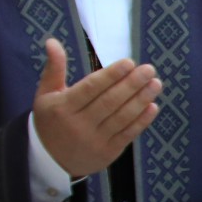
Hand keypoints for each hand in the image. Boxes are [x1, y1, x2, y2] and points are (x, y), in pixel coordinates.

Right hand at [33, 38, 162, 178]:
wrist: (50, 160)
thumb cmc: (51, 120)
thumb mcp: (45, 94)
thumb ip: (54, 68)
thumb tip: (52, 41)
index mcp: (63, 107)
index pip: (90, 88)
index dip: (111, 75)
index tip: (129, 62)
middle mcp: (79, 124)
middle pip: (109, 102)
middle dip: (131, 84)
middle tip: (149, 69)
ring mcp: (95, 140)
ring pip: (121, 117)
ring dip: (141, 100)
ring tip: (156, 84)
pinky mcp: (108, 152)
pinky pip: (127, 134)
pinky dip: (142, 121)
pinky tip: (153, 106)